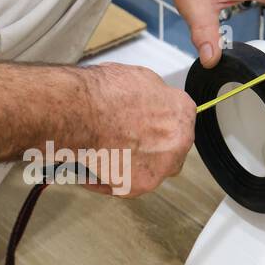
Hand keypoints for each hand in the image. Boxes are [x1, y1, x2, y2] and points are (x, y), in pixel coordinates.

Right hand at [79, 63, 195, 197]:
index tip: (143, 126)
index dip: (157, 123)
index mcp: (182, 111)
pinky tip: (90, 170)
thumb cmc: (104, 93)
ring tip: (102, 154)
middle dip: (150, 147)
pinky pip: (124, 187)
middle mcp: (179, 141)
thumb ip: (154, 97)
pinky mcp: (139, 186)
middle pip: (169, 149)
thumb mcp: (139, 78)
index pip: (178, 122)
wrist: (81, 113)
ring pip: (150, 171)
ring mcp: (161, 166)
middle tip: (123, 141)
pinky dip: (107, 180)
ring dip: (130, 165)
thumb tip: (149, 103)